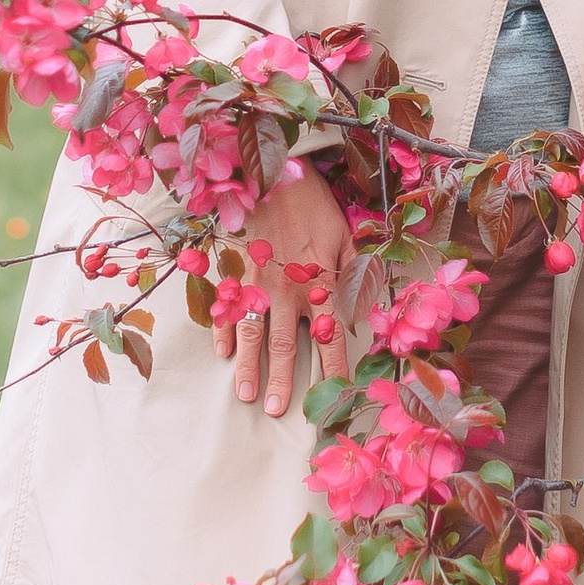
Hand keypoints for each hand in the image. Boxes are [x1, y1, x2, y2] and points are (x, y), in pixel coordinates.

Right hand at [224, 159, 351, 419]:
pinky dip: (222, 329)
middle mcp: (288, 289)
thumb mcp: (347, 237)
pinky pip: (226, 305)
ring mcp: (258, 281)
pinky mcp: (236, 269)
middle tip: (275, 411)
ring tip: (245, 395)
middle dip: (281, 379)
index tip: (333, 398)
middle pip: (286, 344)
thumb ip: (354, 276)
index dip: (334, 370)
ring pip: (252, 332)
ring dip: (248, 366)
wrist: (275, 173)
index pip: (331, 337)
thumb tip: (362, 313)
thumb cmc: (316, 206)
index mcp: (320, 283)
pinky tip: (221, 352)